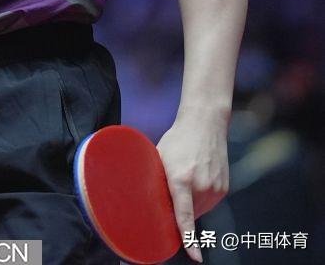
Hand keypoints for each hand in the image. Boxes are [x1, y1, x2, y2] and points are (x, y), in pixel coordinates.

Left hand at [156, 108, 229, 262]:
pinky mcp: (224, 189)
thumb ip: (158, 182)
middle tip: (174, 188)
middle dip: (179, 210)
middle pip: (188, 215)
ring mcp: (215, 188)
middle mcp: (201, 186)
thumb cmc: (178, 140)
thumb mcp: (160, 158)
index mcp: (181, 179)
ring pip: (200, 211)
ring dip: (192, 204)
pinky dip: (202, 198)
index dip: (188, 238)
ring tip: (187, 178)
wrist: (205, 124)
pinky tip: (197, 178)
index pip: (184, 216)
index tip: (195, 257)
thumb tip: (149, 204)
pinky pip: (209, 203)